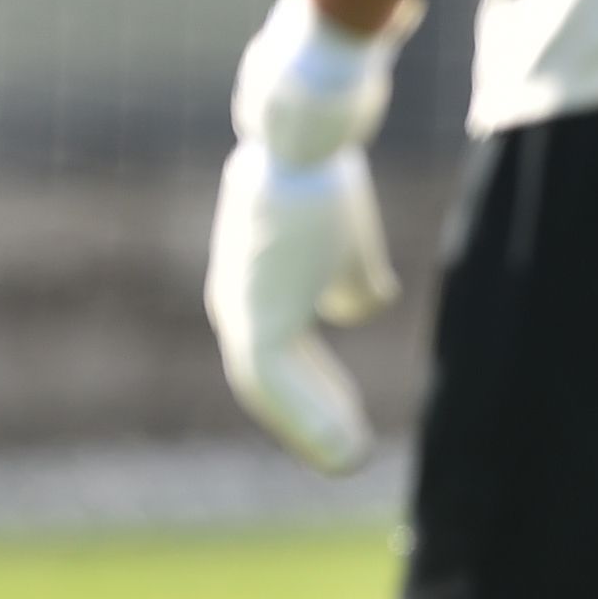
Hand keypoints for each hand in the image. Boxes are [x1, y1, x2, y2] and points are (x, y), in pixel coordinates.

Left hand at [207, 0, 413, 474]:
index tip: (346, 421)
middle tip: (347, 457)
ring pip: (269, 387)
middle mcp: (237, 295)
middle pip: (268, 378)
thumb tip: (360, 306)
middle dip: (309, 418)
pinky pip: (276, 381)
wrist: (307, 137)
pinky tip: (344, 448)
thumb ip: (350, 277)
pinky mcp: (255, 310)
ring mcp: (242, 303)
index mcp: (255, 281)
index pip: (278, 351)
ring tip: (349, 461)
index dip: (312, 390)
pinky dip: (310, 418)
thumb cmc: (327, 175)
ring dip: (311, 427)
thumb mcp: (346, 237)